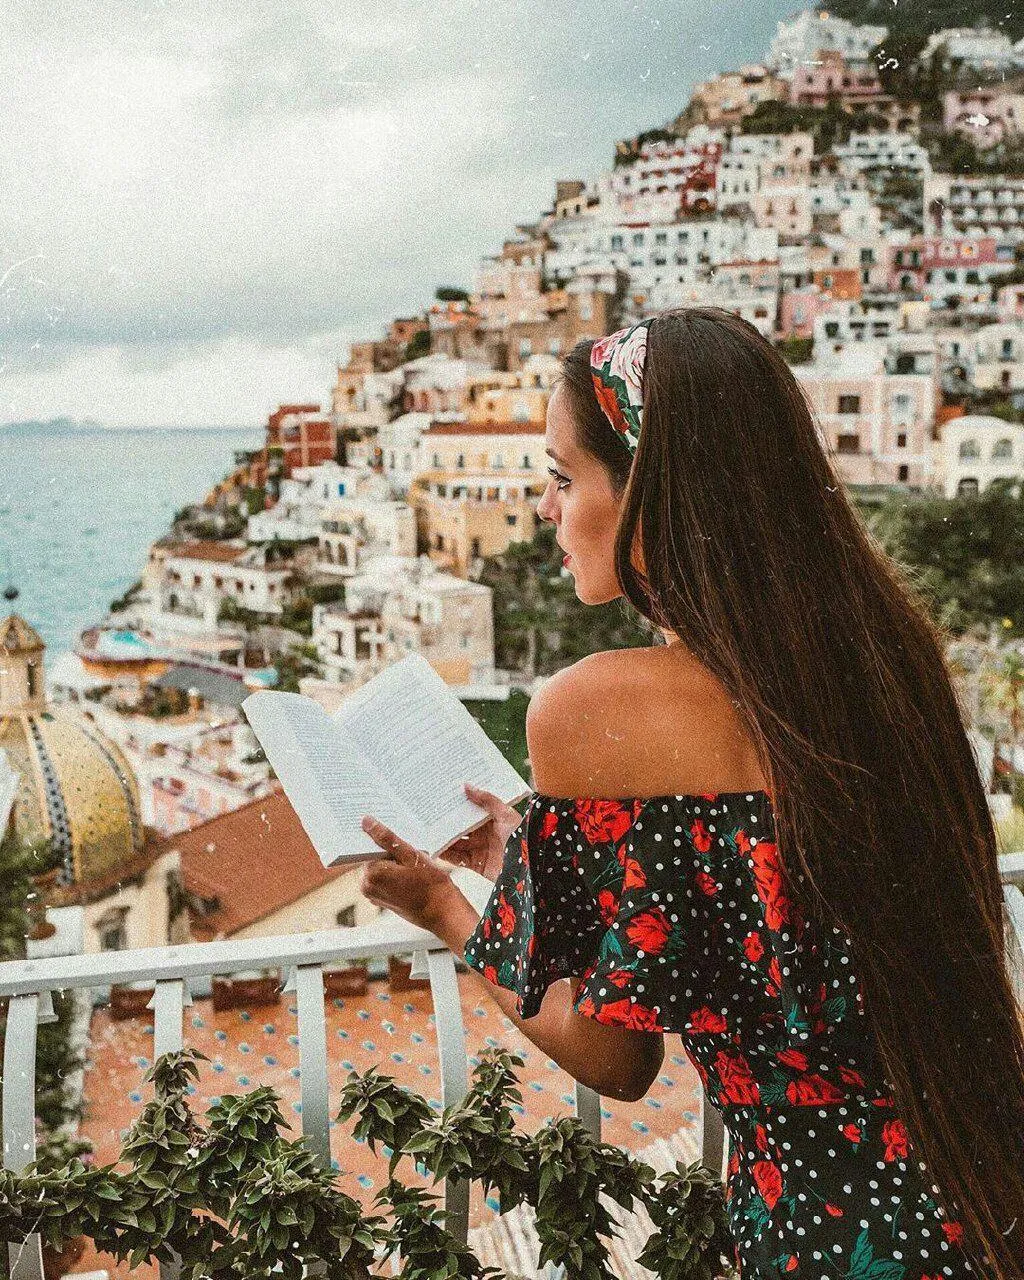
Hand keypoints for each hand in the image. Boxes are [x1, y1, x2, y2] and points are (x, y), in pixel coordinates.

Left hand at [358, 815, 461, 933]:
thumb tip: (366, 822)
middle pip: (374, 858)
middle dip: (390, 853)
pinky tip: (412, 874)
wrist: (443, 912)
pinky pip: (384, 880)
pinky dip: (395, 875)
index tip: (397, 839)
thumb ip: (387, 839)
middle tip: (410, 852)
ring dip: (394, 863)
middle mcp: (367, 886)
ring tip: (413, 864)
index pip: (368, 847)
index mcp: (371, 873)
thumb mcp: (411, 856)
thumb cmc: (431, 885)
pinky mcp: (382, 901)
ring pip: (380, 869)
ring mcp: (374, 896)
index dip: (384, 841)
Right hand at [436, 783, 523, 881]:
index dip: (460, 804)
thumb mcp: (505, 814)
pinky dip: (447, 854)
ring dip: (445, 838)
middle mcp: (486, 834)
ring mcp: (481, 849)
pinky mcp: (477, 865)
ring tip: (428, 831)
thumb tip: (467, 785)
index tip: (445, 796)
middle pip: (463, 826)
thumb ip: (487, 800)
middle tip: (430, 813)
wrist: (527, 869)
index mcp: (494, 820)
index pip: (473, 810)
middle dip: (448, 821)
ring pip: (458, 842)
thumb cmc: (520, 838)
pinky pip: (458, 859)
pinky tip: (435, 848)